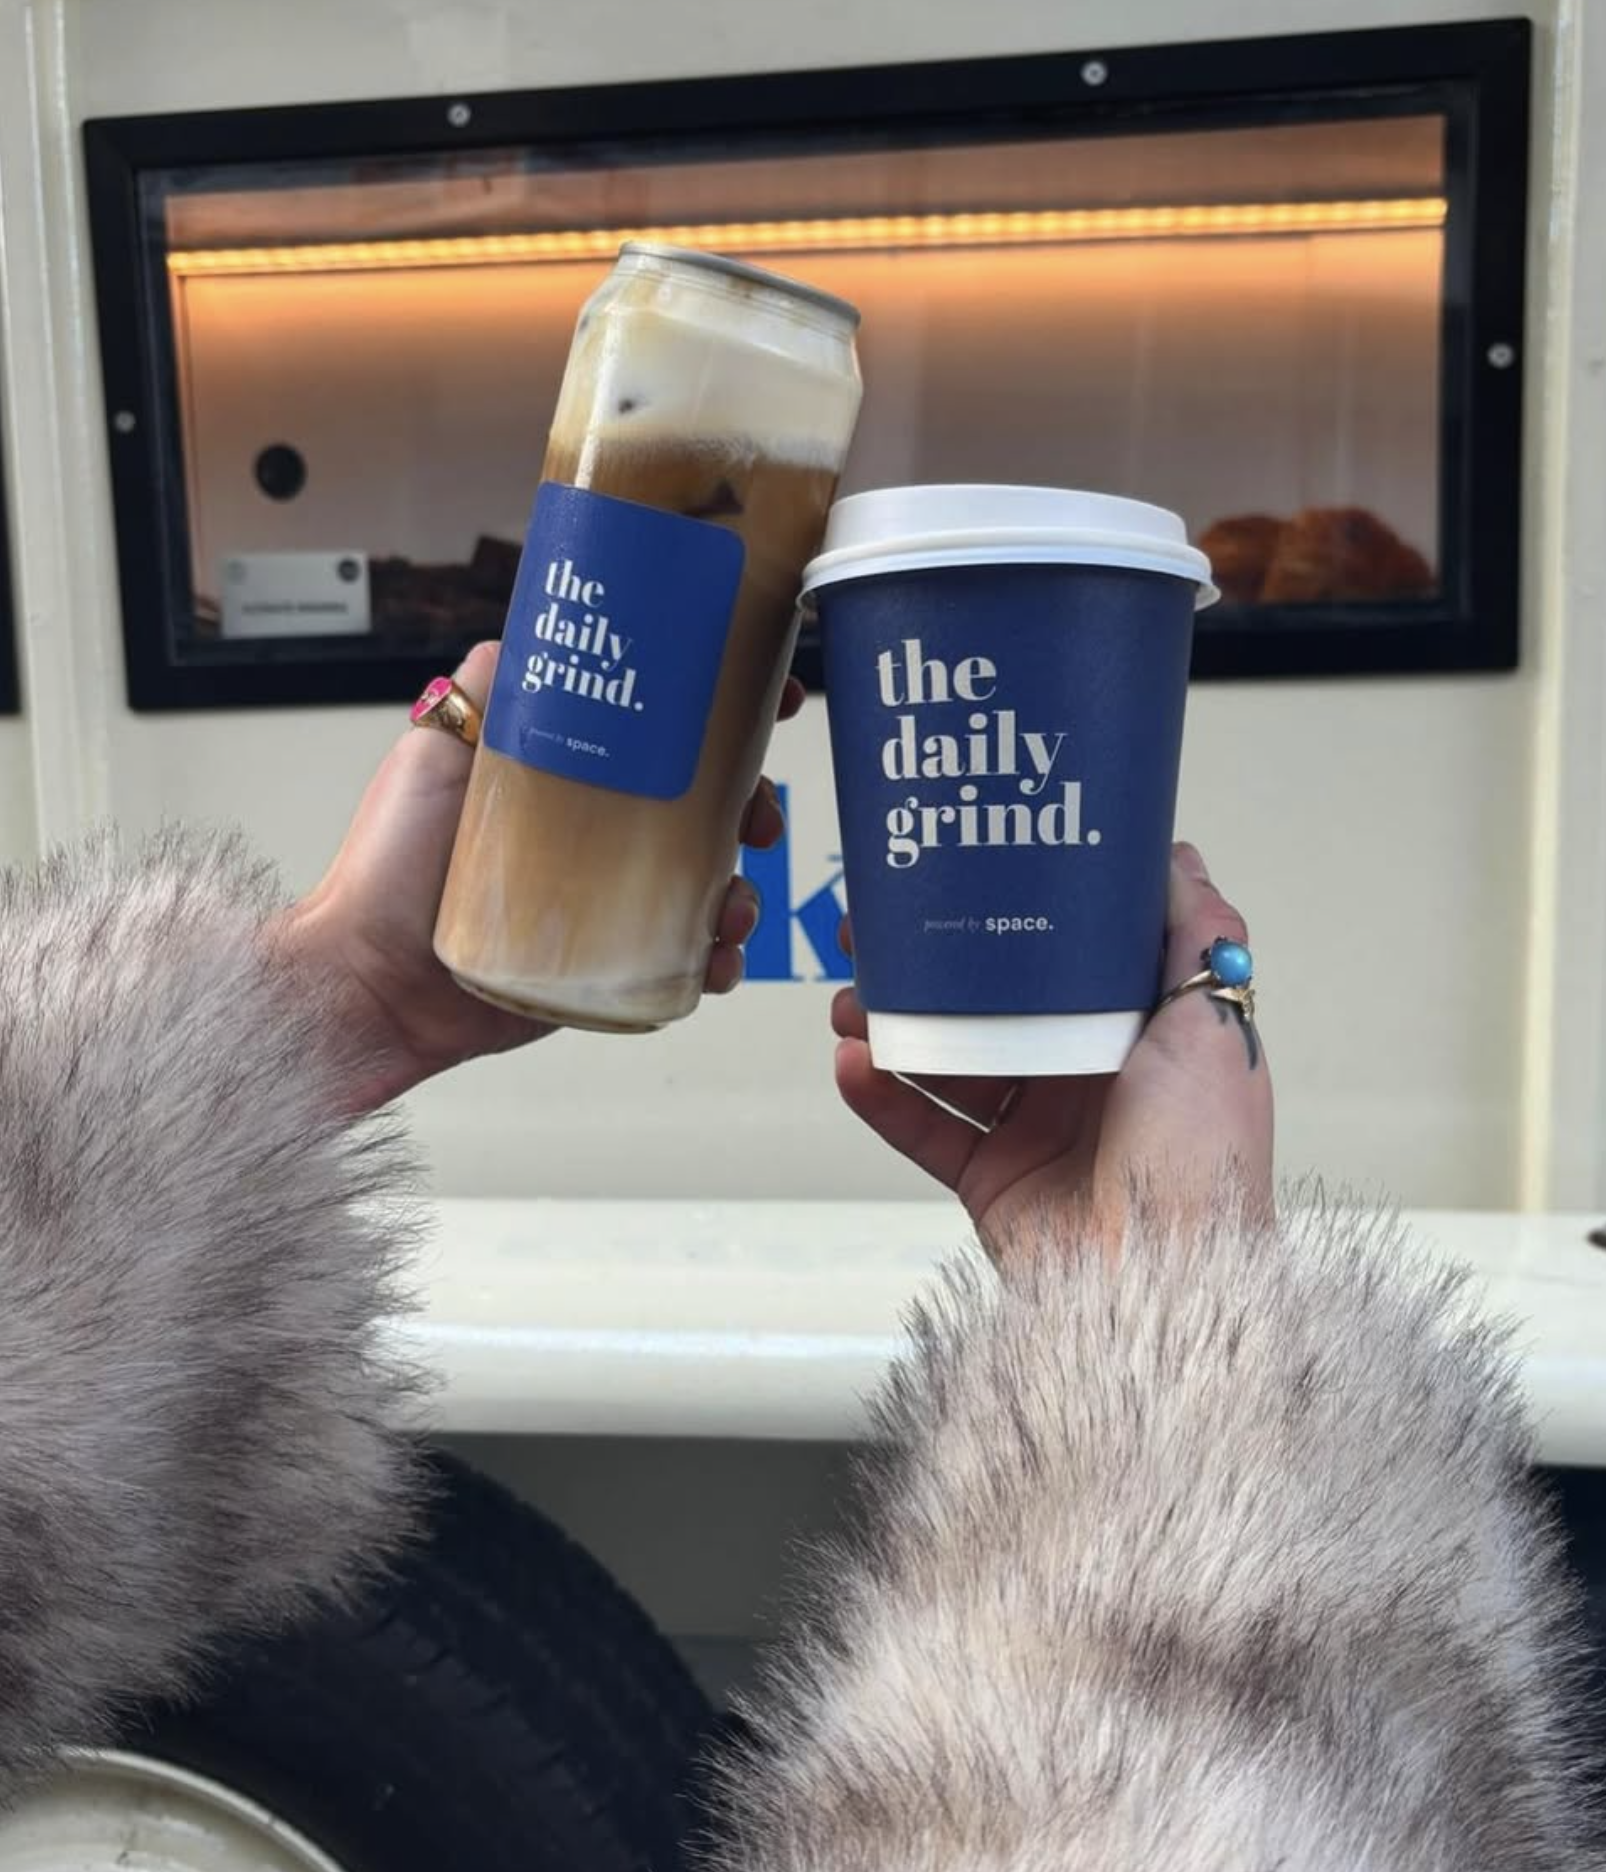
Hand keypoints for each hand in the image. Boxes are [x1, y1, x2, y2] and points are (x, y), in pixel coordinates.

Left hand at [282, 641, 801, 1113]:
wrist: (367, 981)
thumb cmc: (385, 870)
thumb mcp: (433, 753)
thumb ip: (483, 693)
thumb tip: (528, 629)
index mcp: (568, 781)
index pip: (657, 736)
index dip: (720, 718)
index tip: (771, 699)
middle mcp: (594, 839)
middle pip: (702, 810)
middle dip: (751, 805)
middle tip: (759, 814)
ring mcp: (604, 906)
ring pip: (706, 885)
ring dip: (742, 888)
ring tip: (734, 899)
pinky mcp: (606, 969)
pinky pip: (681, 959)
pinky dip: (715, 956)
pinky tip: (716, 954)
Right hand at [831, 844, 1273, 1256]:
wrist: (1167, 1278)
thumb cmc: (1201, 1151)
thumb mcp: (1211, 1023)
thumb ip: (1196, 933)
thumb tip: (1173, 851)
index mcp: (1135, 1033)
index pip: (1059, 960)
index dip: (1005, 919)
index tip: (956, 877)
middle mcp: (1082, 1077)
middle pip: (989, 1004)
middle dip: (928, 968)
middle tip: (871, 934)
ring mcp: (1033, 1130)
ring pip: (945, 1061)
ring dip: (890, 1026)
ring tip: (847, 999)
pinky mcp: (992, 1180)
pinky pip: (924, 1129)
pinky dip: (881, 1096)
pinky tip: (851, 1062)